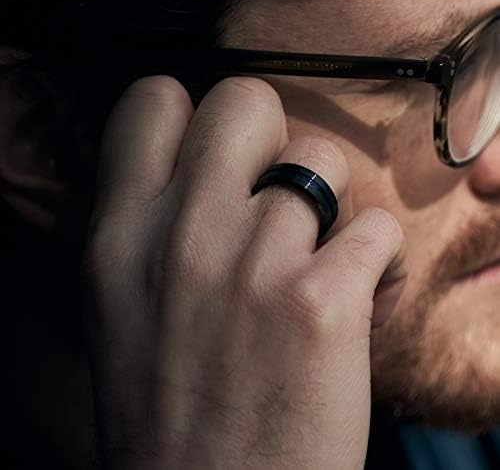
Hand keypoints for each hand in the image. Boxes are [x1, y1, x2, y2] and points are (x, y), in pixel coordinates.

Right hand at [83, 76, 406, 469]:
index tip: (217, 154)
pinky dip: (376, 256)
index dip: (190, 114)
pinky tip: (354, 295)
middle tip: (275, 191)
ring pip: (323, 160)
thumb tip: (200, 163)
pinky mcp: (324, 302)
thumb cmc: (167, 405)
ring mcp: (254, 264)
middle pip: (246, 99)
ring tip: (317, 257)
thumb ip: (153, 220)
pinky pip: (376, 228)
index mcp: (121, 234)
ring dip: (330, 206)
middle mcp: (182, 236)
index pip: (151, 100)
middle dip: (269, 134)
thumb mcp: (122, 300)